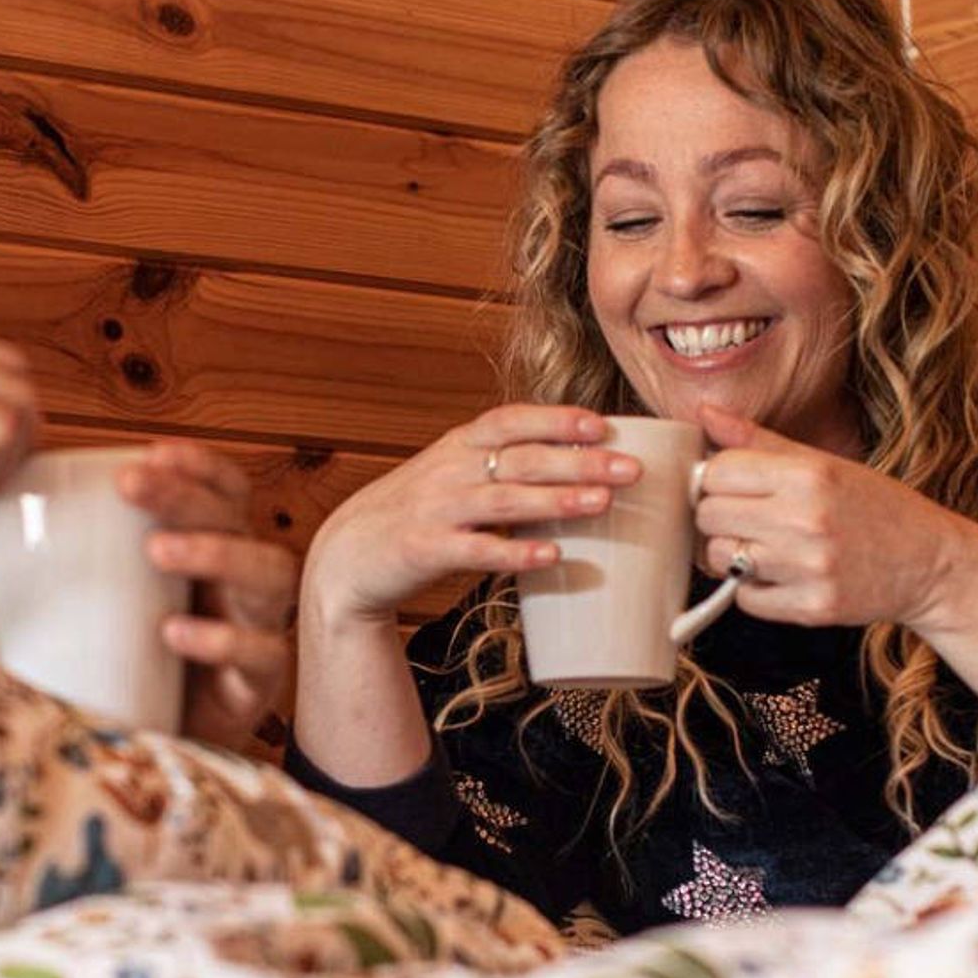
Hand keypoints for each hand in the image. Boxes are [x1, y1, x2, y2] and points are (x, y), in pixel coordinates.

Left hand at [116, 441, 297, 747]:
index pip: (225, 490)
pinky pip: (263, 652)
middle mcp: (243, 582)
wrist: (157, 752)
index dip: (200, 465)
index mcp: (215, 552)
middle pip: (238, 517)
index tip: (155, 450)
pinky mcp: (260, 685)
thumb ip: (63, 567)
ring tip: (157, 551)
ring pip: (269, 572)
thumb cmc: (131, 668)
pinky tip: (174, 633)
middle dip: (187, 494)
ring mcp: (261, 629)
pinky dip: (222, 638)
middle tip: (130, 486)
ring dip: (215, 551)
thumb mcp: (103, 607)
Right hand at [300, 403, 643, 627]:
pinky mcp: (426, 549)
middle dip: (579, 461)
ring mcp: (436, 509)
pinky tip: (550, 557)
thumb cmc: (414, 514)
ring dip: (557, 500)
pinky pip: (477, 550)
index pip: (511, 419)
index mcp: (458, 446)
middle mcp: (449, 470)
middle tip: (629, 470)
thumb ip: (499, 466)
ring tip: (603, 504)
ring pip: (504, 499)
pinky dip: (515, 552)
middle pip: (521, 458)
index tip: (602, 423)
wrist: (347, 556)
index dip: (556, 419)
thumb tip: (578, 466)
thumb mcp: (450, 475)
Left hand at [694, 404, 974, 629]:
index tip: (730, 485)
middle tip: (744, 517)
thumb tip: (703, 412)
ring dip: (728, 553)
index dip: (714, 478)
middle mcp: (806, 520)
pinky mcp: (813, 607)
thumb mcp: (822, 462)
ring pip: (718, 558)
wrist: (932, 563)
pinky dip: (752, 588)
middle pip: (708, 514)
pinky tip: (779, 574)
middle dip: (717, 515)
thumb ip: (757, 440)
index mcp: (808, 475)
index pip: (717, 471)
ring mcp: (809, 568)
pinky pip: (744, 598)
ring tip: (760, 546)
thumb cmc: (873, 506)